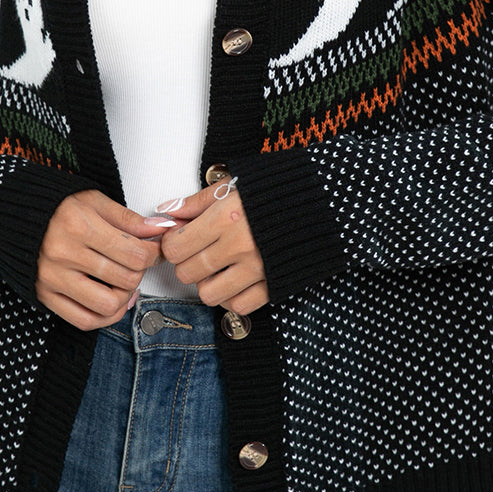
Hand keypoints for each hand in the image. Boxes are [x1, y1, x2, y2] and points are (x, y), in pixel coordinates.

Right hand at [36, 190, 169, 330]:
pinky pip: (83, 320)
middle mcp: (64, 254)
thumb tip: (159, 229)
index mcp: (79, 226)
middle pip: (125, 278)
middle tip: (139, 263)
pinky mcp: (45, 295)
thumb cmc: (57, 206)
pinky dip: (105, 317)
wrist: (17, 215)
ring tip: (125, 283)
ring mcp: (53, 277)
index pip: (134, 254)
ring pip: (107, 304)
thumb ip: (128, 219)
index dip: (153, 254)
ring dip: (125, 296)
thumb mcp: (94, 200)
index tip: (154, 250)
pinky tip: (113, 302)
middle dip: (141, 272)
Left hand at [158, 181, 267, 314]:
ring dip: (208, 283)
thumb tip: (168, 210)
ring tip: (217, 267)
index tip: (181, 238)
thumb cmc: (278, 190)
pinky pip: (237, 306)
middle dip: (187, 263)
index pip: (175, 247)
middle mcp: (239, 245)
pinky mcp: (273, 285)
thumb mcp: (234, 185)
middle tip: (198, 251)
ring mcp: (257, 269)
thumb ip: (197, 201)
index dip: (173, 244)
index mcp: (226, 217)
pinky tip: (235, 280)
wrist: (325, 203)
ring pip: (208, 294)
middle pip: (187, 272)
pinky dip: (231, 297)